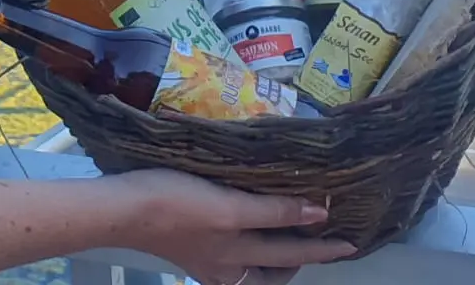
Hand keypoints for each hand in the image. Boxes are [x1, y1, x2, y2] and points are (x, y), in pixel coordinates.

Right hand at [115, 169, 352, 284]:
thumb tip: (319, 214)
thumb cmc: (176, 203)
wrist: (122, 211)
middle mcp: (226, 267)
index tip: (352, 243)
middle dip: (298, 261)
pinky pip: (229, 260)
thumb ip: (273, 211)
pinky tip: (239, 236)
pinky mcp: (187, 251)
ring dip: (272, 261)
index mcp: (239, 257)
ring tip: (283, 242)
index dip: (324, 247)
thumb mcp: (230, 205)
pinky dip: (244, 253)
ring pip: (251, 270)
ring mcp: (205, 263)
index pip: (293, 253)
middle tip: (318, 244)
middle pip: (272, 271)